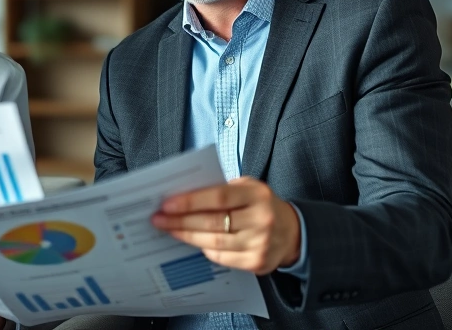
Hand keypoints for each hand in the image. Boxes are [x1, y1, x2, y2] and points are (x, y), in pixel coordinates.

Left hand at [152, 177, 300, 275]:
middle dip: (181, 221)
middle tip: (158, 219)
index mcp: (257, 195)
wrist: (292, 232)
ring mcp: (260, 244)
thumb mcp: (247, 188)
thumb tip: (181, 196)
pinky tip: (192, 241)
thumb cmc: (260, 205)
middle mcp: (261, 220)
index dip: (190, 201)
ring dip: (187, 236)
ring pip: (214, 243)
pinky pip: (222, 258)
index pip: (218, 197)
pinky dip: (204, 249)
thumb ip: (220, 190)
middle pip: (213, 222)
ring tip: (169, 230)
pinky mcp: (257, 263)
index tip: (167, 204)